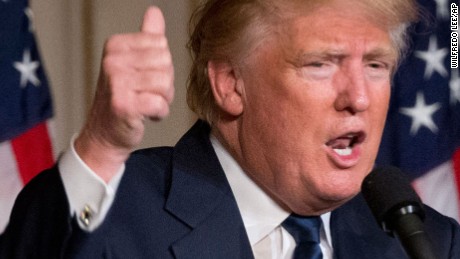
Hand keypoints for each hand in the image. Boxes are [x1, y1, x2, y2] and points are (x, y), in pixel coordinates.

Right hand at [75, 6, 173, 181]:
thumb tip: (155, 12)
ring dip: (162, 99)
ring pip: (166, 83)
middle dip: (164, 83)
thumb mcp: (133, 63)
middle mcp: (113, 60)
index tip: (144, 78)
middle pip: (166, 63)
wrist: (104, 133)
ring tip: (145, 103)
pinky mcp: (124, 104)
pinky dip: (159, 113)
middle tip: (146, 93)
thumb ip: (147, 37)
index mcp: (116, 45)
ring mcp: (117, 82)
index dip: (161, 65)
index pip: (162, 44)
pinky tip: (144, 115)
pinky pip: (160, 104)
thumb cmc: (123, 97)